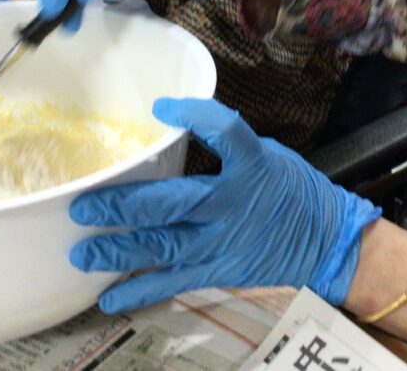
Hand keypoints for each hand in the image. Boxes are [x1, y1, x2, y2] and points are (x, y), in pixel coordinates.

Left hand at [69, 98, 381, 312]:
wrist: (324, 239)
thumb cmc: (293, 189)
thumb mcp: (266, 154)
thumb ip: (226, 146)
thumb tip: (181, 124)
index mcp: (251, 166)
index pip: (225, 132)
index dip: (195, 116)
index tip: (163, 107)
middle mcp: (232, 205)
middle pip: (172, 203)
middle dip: (124, 206)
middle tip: (84, 206)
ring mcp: (222, 242)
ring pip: (163, 247)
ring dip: (119, 251)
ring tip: (82, 252)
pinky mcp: (217, 270)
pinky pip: (173, 282)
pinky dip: (140, 291)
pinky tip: (108, 298)